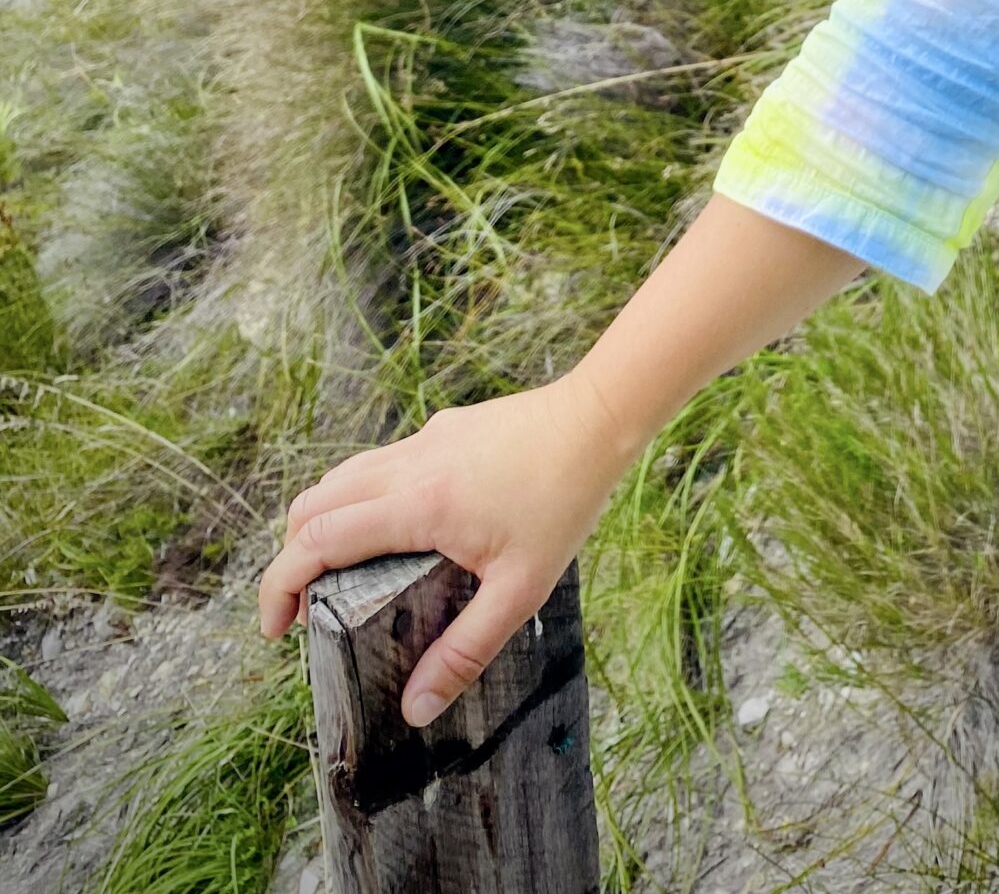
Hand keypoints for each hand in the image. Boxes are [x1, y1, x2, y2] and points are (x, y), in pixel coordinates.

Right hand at [257, 371, 629, 727]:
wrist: (598, 417)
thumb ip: (465, 650)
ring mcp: (424, 439)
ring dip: (322, 524)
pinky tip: (397, 531)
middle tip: (304, 612)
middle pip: (313, 505)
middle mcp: (407, 464)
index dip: (280, 586)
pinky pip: (380, 463)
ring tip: (338, 577)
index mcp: (417, 505)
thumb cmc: (564, 501)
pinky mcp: (443, 428)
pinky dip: (359, 498)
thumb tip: (415, 708)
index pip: (318, 540)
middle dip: (292, 559)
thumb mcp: (521, 590)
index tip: (275, 630)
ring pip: (342, 477)